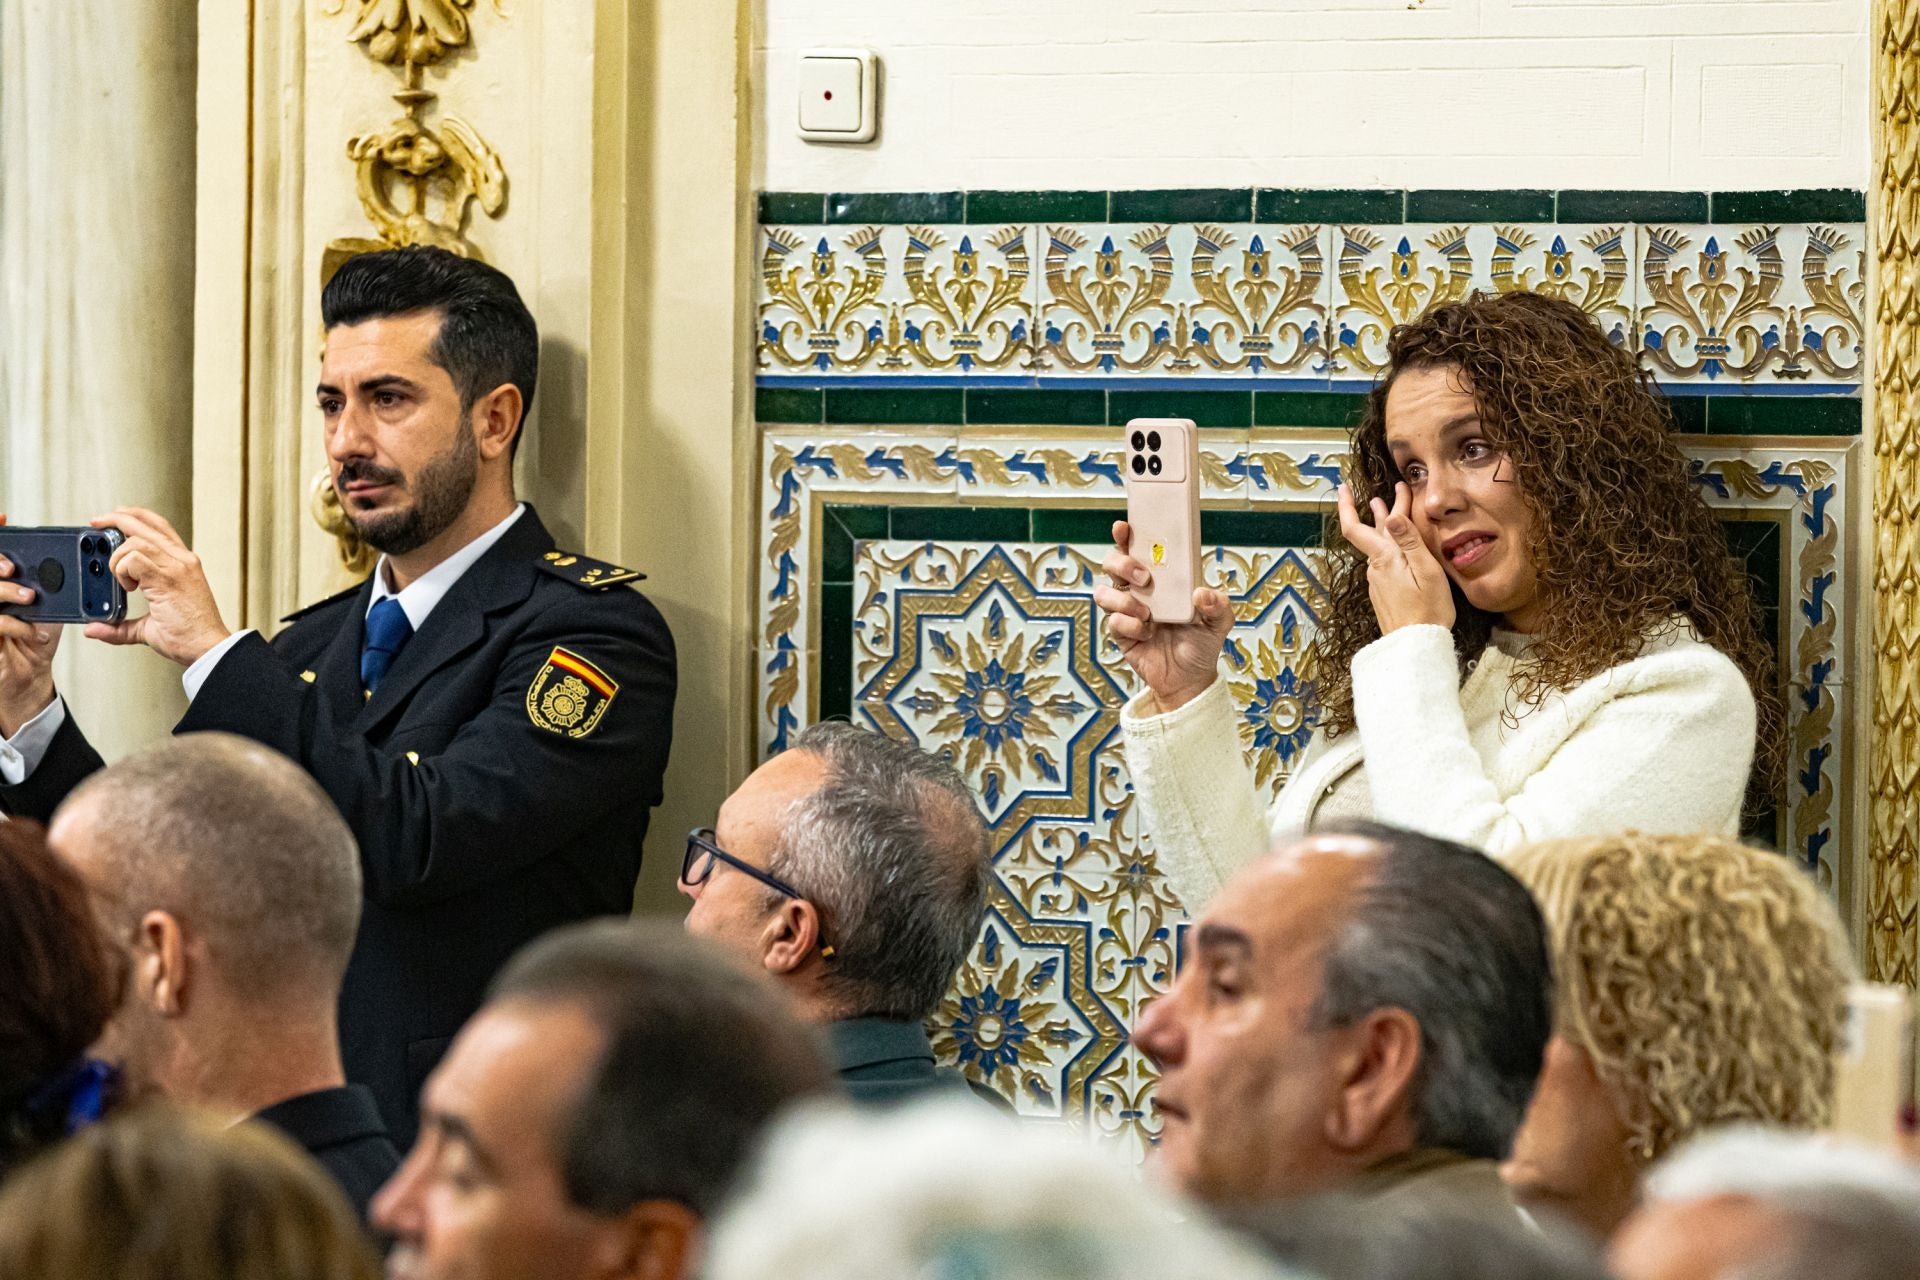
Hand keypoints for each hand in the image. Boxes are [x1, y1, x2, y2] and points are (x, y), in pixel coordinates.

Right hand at [0, 516, 59, 735]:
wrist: (29, 675)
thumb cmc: (36, 638)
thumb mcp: (51, 607)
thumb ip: (58, 587)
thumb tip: (83, 567)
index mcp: (3, 580)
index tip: (4, 517)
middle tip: (15, 568)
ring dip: (5, 591)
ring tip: (30, 598)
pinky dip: (15, 625)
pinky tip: (35, 632)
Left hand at [85, 507, 230, 667]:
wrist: (208, 650)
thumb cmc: (188, 637)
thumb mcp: (149, 626)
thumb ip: (120, 626)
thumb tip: (94, 629)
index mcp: (182, 564)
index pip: (159, 527)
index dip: (135, 516)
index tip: (115, 517)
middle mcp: (182, 560)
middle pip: (146, 523)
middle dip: (116, 517)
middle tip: (95, 522)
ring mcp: (177, 567)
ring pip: (136, 540)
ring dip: (117, 557)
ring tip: (119, 579)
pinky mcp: (168, 578)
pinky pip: (135, 559)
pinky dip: (122, 570)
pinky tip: (127, 587)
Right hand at [1092, 520, 1234, 711]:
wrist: (1189, 680)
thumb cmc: (1201, 644)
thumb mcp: (1219, 622)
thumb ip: (1218, 605)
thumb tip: (1202, 593)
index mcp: (1162, 578)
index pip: (1139, 549)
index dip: (1126, 535)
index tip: (1124, 528)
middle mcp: (1139, 590)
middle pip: (1112, 564)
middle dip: (1122, 564)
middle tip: (1144, 578)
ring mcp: (1127, 610)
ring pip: (1104, 592)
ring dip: (1123, 600)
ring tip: (1146, 613)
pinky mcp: (1120, 633)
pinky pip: (1112, 621)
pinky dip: (1129, 625)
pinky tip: (1146, 633)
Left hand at [1336, 482, 1455, 633]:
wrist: (1415, 646)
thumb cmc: (1428, 610)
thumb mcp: (1426, 571)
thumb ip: (1409, 542)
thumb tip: (1389, 516)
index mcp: (1384, 558)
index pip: (1356, 526)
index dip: (1347, 505)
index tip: (1344, 487)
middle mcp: (1375, 567)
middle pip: (1371, 532)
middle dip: (1376, 509)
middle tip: (1383, 491)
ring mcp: (1378, 580)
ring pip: (1379, 546)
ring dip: (1384, 525)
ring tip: (1386, 508)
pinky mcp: (1384, 591)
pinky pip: (1385, 560)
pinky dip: (1391, 544)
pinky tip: (1397, 543)